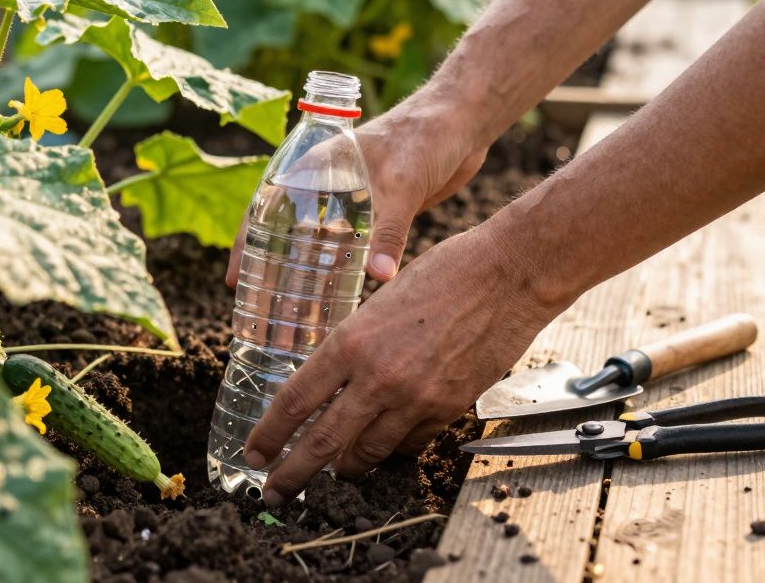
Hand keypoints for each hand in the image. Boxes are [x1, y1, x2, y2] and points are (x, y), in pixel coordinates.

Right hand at [226, 83, 487, 286]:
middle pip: (287, 233)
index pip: (266, 209)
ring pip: (319, 245)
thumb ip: (389, 231)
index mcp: (315, 169)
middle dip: (273, 270)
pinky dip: (342, 274)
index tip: (235, 280)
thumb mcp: (401, 185)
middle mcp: (326, 187)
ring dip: (307, 276)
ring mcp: (352, 203)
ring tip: (294, 316)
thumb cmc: (423, 138)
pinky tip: (339, 303)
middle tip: (261, 311)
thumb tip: (378, 279)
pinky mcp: (379, 216)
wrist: (463, 123)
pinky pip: (352, 251)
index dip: (247, 245)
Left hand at [241, 223, 566, 505]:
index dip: (269, 434)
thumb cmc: (446, 272)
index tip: (254, 454)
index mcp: (352, 341)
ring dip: (346, 468)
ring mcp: (415, 398)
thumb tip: (334, 378)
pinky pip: (409, 445)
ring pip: (367, 453)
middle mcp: (378, 377)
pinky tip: (385, 448)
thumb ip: (356, 343)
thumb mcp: (380, 300)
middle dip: (292, 474)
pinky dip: (392, 450)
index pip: (296, 400)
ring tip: (335, 473)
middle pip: (321, 442)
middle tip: (273, 492)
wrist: (510, 275)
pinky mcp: (448, 409)